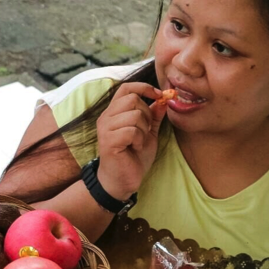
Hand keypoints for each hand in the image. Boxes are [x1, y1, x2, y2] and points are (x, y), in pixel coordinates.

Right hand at [96, 82, 166, 199]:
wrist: (122, 180)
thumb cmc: (133, 157)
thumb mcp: (148, 133)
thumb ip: (154, 116)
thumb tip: (163, 99)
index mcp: (114, 112)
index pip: (126, 88)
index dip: (144, 88)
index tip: (158, 96)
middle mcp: (106, 117)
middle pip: (132, 99)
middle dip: (147, 114)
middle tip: (146, 130)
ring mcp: (105, 129)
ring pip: (134, 115)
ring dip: (143, 130)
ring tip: (139, 142)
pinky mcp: (108, 141)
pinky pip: (131, 131)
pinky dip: (139, 140)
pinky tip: (135, 148)